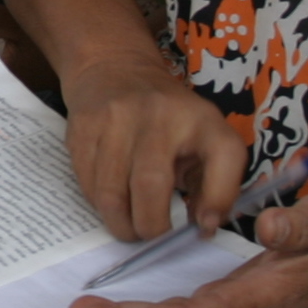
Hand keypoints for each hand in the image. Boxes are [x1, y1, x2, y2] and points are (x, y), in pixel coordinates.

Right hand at [61, 57, 245, 243]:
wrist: (114, 70)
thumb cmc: (171, 119)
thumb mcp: (206, 141)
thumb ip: (216, 185)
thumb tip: (204, 228)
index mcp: (202, 119)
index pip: (225, 160)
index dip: (217, 202)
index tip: (200, 227)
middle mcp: (160, 114)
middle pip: (150, 185)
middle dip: (149, 226)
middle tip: (150, 237)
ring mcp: (116, 118)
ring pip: (111, 191)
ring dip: (119, 222)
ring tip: (128, 227)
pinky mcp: (83, 126)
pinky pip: (87, 182)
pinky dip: (98, 203)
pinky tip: (110, 200)